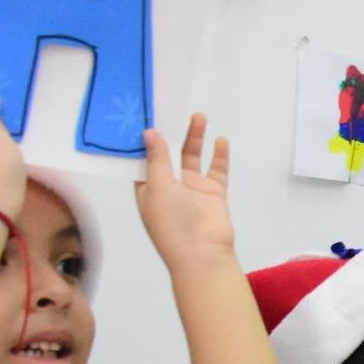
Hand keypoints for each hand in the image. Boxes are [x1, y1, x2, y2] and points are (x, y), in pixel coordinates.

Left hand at [136, 115, 235, 266]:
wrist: (203, 254)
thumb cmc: (172, 225)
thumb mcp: (157, 187)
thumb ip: (156, 158)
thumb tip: (149, 132)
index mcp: (148, 188)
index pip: (144, 158)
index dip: (144, 138)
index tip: (144, 114)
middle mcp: (169, 187)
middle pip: (169, 153)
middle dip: (171, 132)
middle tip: (172, 109)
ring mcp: (192, 190)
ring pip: (193, 157)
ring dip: (195, 137)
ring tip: (198, 117)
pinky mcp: (213, 193)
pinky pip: (217, 169)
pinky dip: (219, 155)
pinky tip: (219, 140)